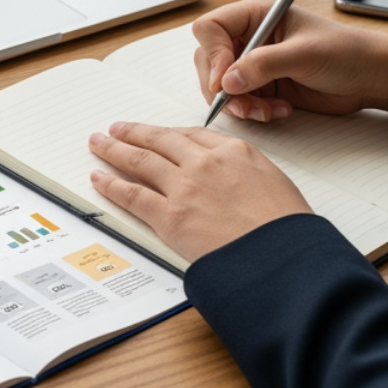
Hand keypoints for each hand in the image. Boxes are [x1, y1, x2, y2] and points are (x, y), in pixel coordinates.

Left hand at [88, 122, 311, 262]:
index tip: (155, 132)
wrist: (284, 258)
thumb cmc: (288, 230)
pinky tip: (99, 178)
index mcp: (237, 152)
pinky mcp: (170, 216)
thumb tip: (233, 182)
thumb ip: (246, 176)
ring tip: (99, 143)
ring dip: (114, 150)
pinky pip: (132, 195)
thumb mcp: (276, 185)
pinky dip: (111, 185)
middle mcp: (207, 163)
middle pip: (160, 141)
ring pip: (140, 161)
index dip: (167, 133)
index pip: (192, 135)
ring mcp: (185, 187)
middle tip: (116, 129)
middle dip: (134, 133)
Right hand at [193, 0, 387, 122]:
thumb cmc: (347, 52)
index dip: (213, 55)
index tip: (224, 80)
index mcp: (257, 14)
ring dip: (239, 104)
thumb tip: (227, 81)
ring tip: (265, 111)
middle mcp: (250, 36)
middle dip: (223, 87)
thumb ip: (263, 65)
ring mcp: (253, 62)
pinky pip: (239, 101)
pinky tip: (278, 110)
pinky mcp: (260, 85)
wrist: (370, 78)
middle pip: (209, 60)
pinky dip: (253, 111)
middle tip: (242, 104)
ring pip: (220, 85)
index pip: (211, 28)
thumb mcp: (304, 54)